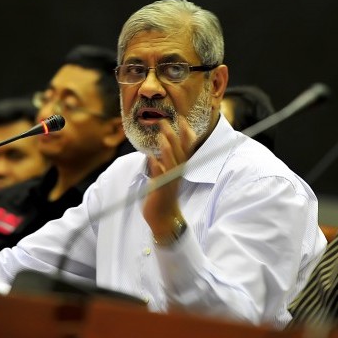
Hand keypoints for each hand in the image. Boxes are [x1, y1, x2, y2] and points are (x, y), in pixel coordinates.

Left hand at [143, 119, 194, 237]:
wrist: (163, 217)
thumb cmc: (163, 195)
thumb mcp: (166, 177)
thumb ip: (163, 163)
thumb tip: (159, 150)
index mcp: (180, 169)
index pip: (186, 148)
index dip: (186, 134)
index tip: (183, 119)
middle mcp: (178, 174)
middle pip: (178, 152)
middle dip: (173, 136)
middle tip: (165, 121)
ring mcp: (170, 182)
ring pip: (171, 163)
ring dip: (167, 149)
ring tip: (160, 136)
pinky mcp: (161, 190)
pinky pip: (159, 177)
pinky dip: (156, 167)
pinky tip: (150, 157)